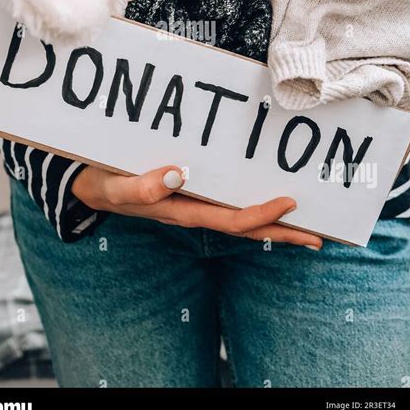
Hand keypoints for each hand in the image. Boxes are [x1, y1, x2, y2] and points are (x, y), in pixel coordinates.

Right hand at [72, 165, 322, 247]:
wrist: (89, 185)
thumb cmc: (103, 183)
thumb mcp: (114, 186)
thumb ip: (141, 185)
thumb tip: (179, 173)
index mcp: (180, 211)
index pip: (229, 220)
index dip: (261, 215)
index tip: (289, 202)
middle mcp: (192, 211)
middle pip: (245, 227)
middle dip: (281, 231)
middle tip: (319, 236)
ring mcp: (192, 204)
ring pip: (239, 216)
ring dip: (271, 221)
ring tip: (305, 221)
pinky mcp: (190, 193)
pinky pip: (227, 200)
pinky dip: (251, 201)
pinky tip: (265, 195)